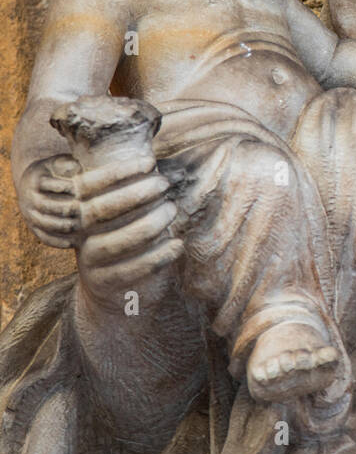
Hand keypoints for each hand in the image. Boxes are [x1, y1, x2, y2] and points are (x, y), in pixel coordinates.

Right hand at [16, 155, 80, 247]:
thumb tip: (78, 167)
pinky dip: (56, 241)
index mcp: (35, 179)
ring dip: (60, 226)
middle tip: (78, 208)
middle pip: (44, 204)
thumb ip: (66, 162)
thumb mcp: (56, 162)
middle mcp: (29, 197)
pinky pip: (42, 236)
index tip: (77, 189)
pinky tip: (71, 244)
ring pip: (42, 222)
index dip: (63, 187)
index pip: (46, 183)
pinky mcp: (32, 225)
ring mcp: (30, 213)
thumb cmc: (51, 172)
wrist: (31, 183)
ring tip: (76, 226)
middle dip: (62, 207)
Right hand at [74, 152, 182, 302]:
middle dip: (134, 195)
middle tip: (163, 184)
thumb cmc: (125, 240)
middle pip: (101, 212)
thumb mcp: (125, 215)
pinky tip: (177, 245)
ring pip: (115, 242)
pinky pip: (130, 270)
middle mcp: (80, 236)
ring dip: (147, 224)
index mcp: (80, 213)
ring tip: (171, 210)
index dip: (119, 173)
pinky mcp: (105, 283)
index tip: (150, 162)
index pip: (91, 187)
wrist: (111, 290)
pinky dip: (157, 257)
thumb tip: (175, 172)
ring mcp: (90, 262)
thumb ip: (139, 195)